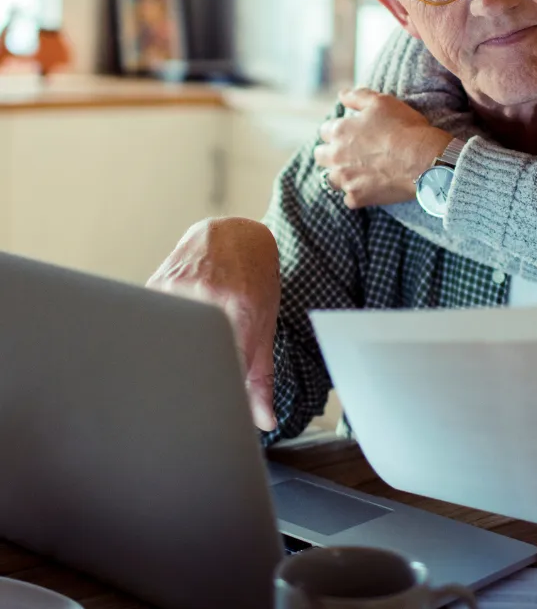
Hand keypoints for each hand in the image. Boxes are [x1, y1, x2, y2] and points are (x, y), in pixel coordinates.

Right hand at [147, 218, 280, 431]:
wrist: (235, 233)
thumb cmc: (256, 280)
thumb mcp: (267, 325)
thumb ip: (261, 377)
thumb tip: (265, 421)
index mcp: (237, 314)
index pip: (219, 374)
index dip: (212, 399)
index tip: (205, 414)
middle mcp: (205, 299)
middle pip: (186, 361)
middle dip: (187, 381)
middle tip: (187, 388)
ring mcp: (176, 290)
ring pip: (163, 343)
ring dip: (170, 354)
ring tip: (181, 347)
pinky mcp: (153, 286)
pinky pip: (151, 324)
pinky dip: (158, 334)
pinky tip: (170, 326)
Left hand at [314, 88, 451, 208]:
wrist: (423, 160)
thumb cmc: (405, 128)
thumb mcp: (382, 102)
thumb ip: (357, 96)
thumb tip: (341, 94)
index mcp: (340, 131)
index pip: (325, 130)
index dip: (339, 130)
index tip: (352, 133)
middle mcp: (336, 156)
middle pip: (321, 155)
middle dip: (332, 153)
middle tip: (351, 152)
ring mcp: (345, 179)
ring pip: (331, 179)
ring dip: (341, 175)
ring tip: (359, 171)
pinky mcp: (357, 197)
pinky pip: (349, 199)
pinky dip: (358, 194)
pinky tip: (372, 187)